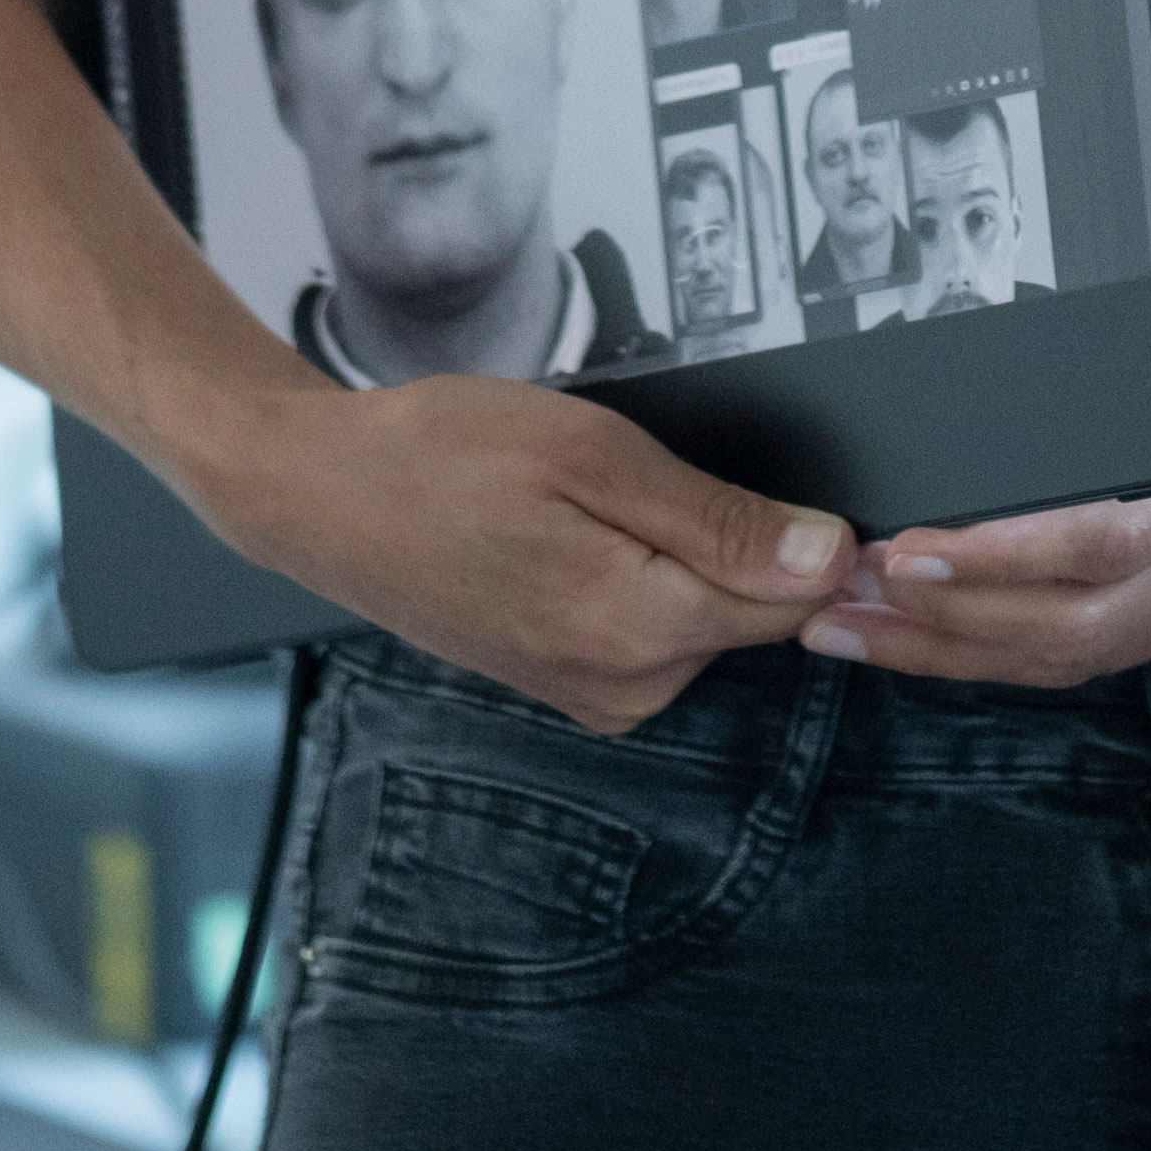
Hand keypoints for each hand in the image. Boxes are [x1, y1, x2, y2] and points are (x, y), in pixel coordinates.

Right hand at [167, 367, 848, 735]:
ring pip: (702, 620)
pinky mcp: (569, 688)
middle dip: (728, 537)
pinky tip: (571, 535)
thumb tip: (830, 559)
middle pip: (751, 612)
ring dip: (676, 555)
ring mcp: (592, 697)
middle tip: (633, 474)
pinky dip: (637, 579)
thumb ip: (719, 519)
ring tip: (586, 501)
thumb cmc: (442, 454)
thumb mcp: (592, 453)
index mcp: (638, 630)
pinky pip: (652, 631)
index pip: (795, 599)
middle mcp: (624, 688)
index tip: (762, 480)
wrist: (319, 496)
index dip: (807, 533)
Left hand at [805, 262, 1150, 688]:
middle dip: (937, 628)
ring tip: (850, 627)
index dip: (1004, 556)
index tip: (909, 547)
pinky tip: (951, 629)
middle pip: (1069, 626)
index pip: (1115, 536)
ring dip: (959, 650)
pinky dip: (1017, 645)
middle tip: (825, 603)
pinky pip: (1112, 643)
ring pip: (1081, 651)